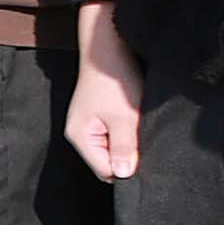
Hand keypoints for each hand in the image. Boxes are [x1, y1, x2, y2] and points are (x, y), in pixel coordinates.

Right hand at [65, 4, 143, 180]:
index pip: (105, 170)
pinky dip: (127, 132)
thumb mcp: (124, 118)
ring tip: (138, 125)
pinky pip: (114, 136)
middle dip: (127, 156)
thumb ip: (123, 148)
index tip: (143, 154)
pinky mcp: (98, 117)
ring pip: (113, 148)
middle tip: (143, 139)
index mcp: (80, 137)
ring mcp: (89, 125)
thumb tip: (123, 175)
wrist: (108, 49)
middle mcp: (80, 134)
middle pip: (107, 161)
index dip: (126, 168)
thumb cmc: (113, 82)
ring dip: (128, 142)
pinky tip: (135, 120)